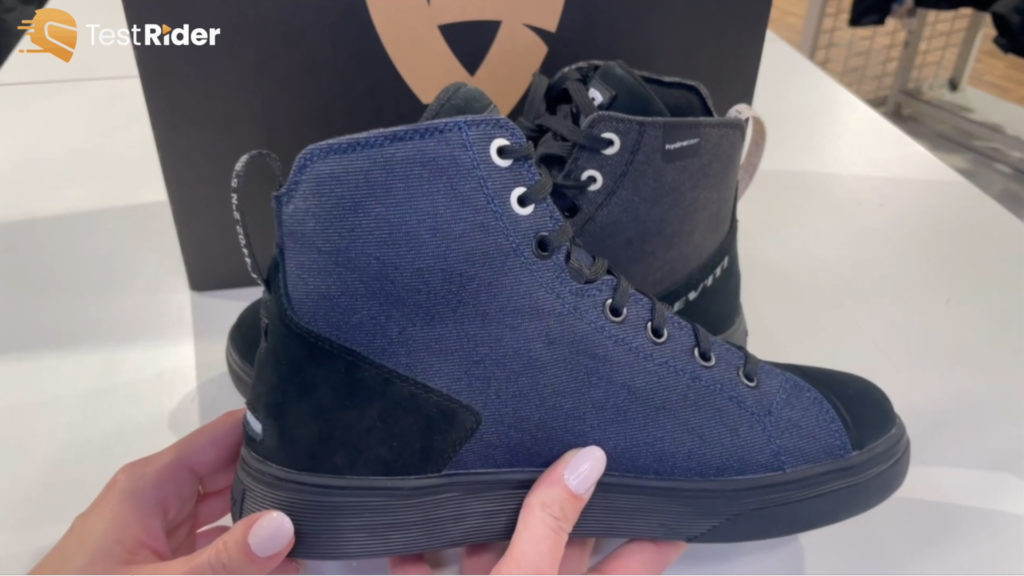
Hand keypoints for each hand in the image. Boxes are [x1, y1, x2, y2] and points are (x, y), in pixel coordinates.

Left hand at [32, 410, 297, 573]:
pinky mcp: (162, 559)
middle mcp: (158, 497)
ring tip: (323, 519)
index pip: (223, 435)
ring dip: (267, 518)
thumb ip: (223, 561)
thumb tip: (284, 526)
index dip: (271, 429)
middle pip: (231, 470)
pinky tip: (286, 563)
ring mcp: (160, 529)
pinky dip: (246, 552)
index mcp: (152, 484)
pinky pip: (214, 545)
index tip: (321, 432)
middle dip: (279, 476)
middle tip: (334, 483)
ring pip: (227, 509)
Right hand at [389, 446, 687, 574]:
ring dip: (484, 516)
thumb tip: (586, 461)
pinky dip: (418, 545)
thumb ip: (549, 525)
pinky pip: (426, 569)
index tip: (676, 483)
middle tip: (576, 442)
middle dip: (561, 497)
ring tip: (493, 462)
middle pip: (560, 543)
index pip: (633, 557)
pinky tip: (412, 514)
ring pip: (490, 551)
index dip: (657, 523)